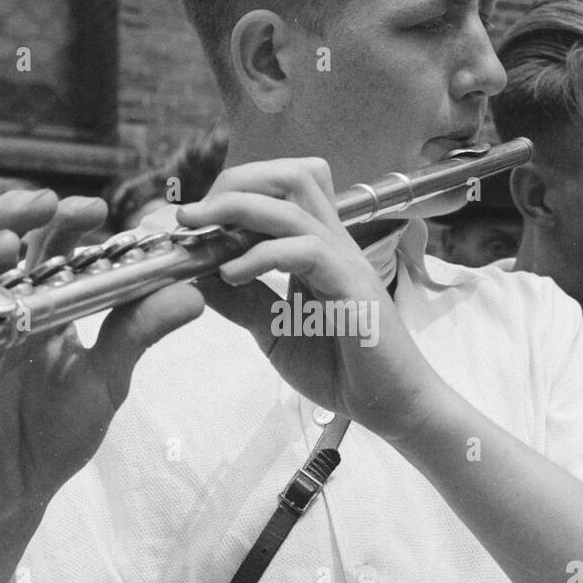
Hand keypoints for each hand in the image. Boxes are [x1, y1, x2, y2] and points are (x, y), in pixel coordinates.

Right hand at [0, 190, 202, 523]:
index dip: (66, 218)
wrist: (15, 495)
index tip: (96, 208)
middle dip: (18, 214)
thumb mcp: (106, 380)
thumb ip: (139, 335)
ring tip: (7, 242)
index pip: (50, 244)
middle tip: (50, 205)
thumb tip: (193, 296)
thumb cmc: (57, 433)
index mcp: (42, 304)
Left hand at [176, 158, 446, 439]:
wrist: (390, 405)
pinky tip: (231, 275)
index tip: (193, 221)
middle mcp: (334, 244)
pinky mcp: (353, 286)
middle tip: (192, 216)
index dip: (236, 191)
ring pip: (295, 204)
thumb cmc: (341, 368)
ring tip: (197, 234)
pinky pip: (306, 250)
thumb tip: (196, 274)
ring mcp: (345, 261)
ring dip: (237, 209)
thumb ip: (240, 300)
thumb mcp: (273, 330)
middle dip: (235, 184)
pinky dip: (260, 254)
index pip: (283, 188)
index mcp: (317, 248)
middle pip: (291, 177)